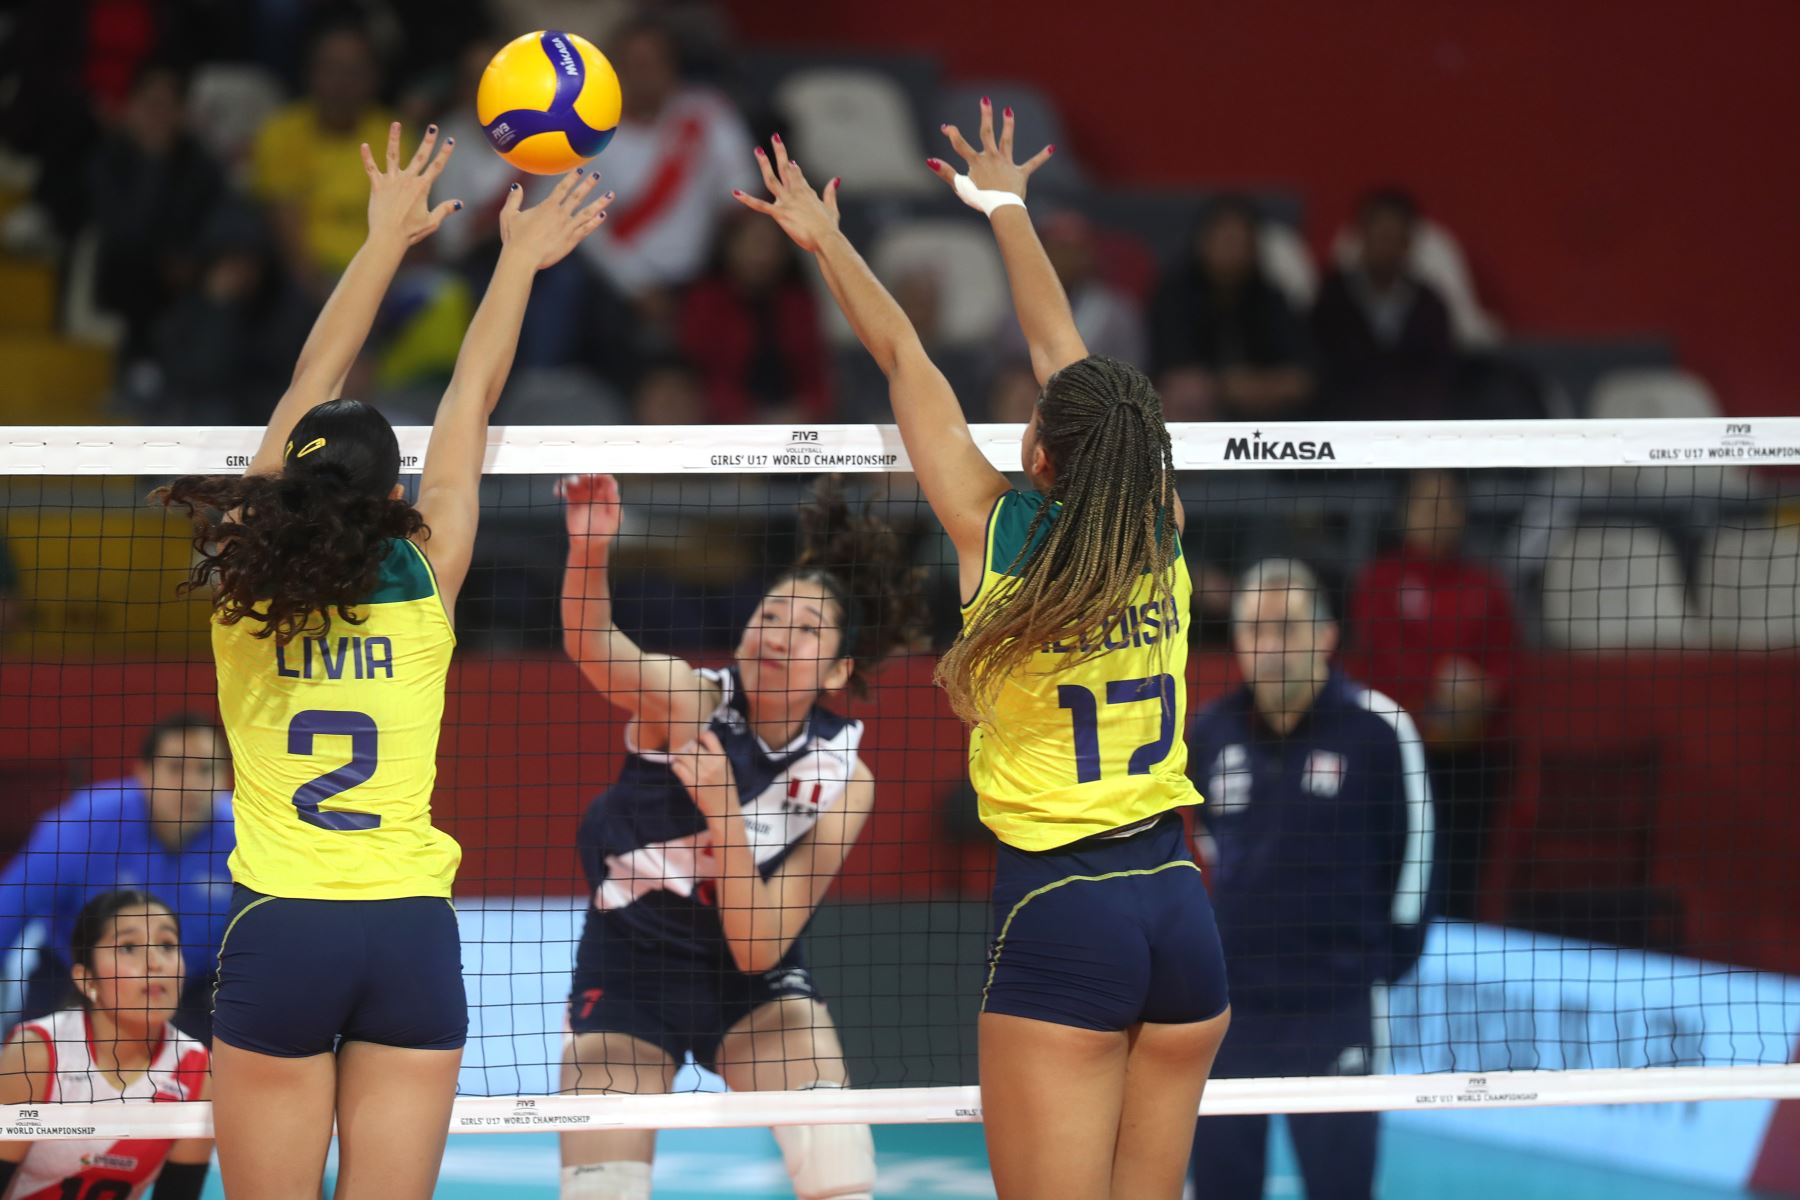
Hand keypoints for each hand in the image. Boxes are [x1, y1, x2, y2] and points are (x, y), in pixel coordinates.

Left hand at [360, 122, 460, 246]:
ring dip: (394, 138)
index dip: (445, 153)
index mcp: (422, 188)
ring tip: (396, 124)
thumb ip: (445, 210)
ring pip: (393, 155)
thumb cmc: (411, 232)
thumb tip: (459, 203)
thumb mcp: (432, 222)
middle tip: (433, 127)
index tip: (450, 140)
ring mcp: (391, 181)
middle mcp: (407, 180)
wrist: (388, 237)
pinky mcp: (377, 186)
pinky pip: (371, 168)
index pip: (437, 166)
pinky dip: (367, 157)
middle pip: (420, 156)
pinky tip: (364, 145)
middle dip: (428, 141)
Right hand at [500, 170, 612, 269]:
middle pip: (578, 196)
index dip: (572, 178)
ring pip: (587, 212)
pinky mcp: (571, 241)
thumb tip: (516, 186)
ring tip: (611, 194)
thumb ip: (514, 199)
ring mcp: (568, 227)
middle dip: (589, 184)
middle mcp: (560, 214)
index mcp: (547, 206)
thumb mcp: (509, 215)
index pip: (562, 188)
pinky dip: (595, 222)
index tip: (580, 170)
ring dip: (600, 202)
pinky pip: (586, 229)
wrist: (523, 258)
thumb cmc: (514, 238)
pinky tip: (603, 215)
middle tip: (598, 174)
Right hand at [556, 473, 621, 544]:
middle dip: (586, 476)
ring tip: (572, 484)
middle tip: (584, 479)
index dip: (602, 476)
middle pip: (590, 477)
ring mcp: (582, 494)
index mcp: (607, 494)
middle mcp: (594, 492)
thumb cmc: (604, 532)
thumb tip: (612, 486)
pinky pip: (564, 489)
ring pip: (576, 480)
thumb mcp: (614, 519)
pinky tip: (558, 492)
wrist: (589, 544)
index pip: (605, 479)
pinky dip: (560, 487)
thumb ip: (614, 502)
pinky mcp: (571, 500)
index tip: (599, 477)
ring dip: (573, 479)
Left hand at [669, 729, 735, 820]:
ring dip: (680, 758)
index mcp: (722, 758)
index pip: (709, 736)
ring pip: (683, 756)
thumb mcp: (725, 768)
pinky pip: (677, 767)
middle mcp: (712, 764)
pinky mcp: (692, 784)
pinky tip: (680, 770)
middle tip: (687, 756)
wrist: (724, 810)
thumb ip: (714, 756)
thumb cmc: (724, 788)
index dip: (700, 736)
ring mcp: (702, 774)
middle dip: (688, 749)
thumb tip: (696, 742)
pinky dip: (676, 766)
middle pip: (692, 747)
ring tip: (682, 762)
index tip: (697, 741)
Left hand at [731, 135, 840, 254]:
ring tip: (758, 150)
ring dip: (764, 164)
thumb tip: (835, 179)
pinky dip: (747, 199)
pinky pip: (760, 205)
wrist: (825, 238)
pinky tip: (735, 192)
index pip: (797, 174)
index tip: (789, 160)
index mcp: (807, 192)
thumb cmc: (829, 227)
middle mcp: (795, 193)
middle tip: (774, 137)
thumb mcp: (832, 208)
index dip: (792, 167)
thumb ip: (831, 193)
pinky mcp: (780, 213)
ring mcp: (786, 201)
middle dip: (780, 152)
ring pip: (771, 179)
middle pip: (785, 168)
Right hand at [928, 97, 1053, 200]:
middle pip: (987, 133)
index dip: (952, 134)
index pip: (961, 145)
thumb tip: (929, 160)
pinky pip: (1032, 164)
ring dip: (1008, 125)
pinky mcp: (1020, 174)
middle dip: (986, 115)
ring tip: (1009, 111)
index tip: (946, 127)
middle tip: (986, 100)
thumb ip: (945, 172)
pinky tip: (1052, 148)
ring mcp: (1006, 165)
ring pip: (1007, 141)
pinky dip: (1042, 156)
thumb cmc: (979, 200)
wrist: (1001, 208)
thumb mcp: (959, 186)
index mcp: (976, 162)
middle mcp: (992, 158)